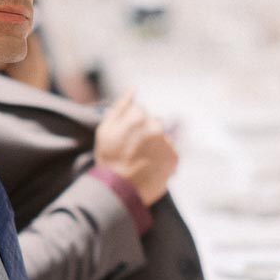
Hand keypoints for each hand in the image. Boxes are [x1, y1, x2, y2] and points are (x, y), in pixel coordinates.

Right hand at [94, 90, 177, 205]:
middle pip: (152, 123)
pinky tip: (149, 167)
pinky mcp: (174, 158)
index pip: (139, 112)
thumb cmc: (109, 159)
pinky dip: (161, 158)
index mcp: (138, 115)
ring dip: (154, 146)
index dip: (130, 126)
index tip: (124, 139)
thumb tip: (133, 89)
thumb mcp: (105, 130)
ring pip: (162, 138)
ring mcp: (167, 142)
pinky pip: (169, 153)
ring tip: (141, 161)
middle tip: (133, 151)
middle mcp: (156, 125)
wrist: (120, 191)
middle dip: (145, 133)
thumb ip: (120, 107)